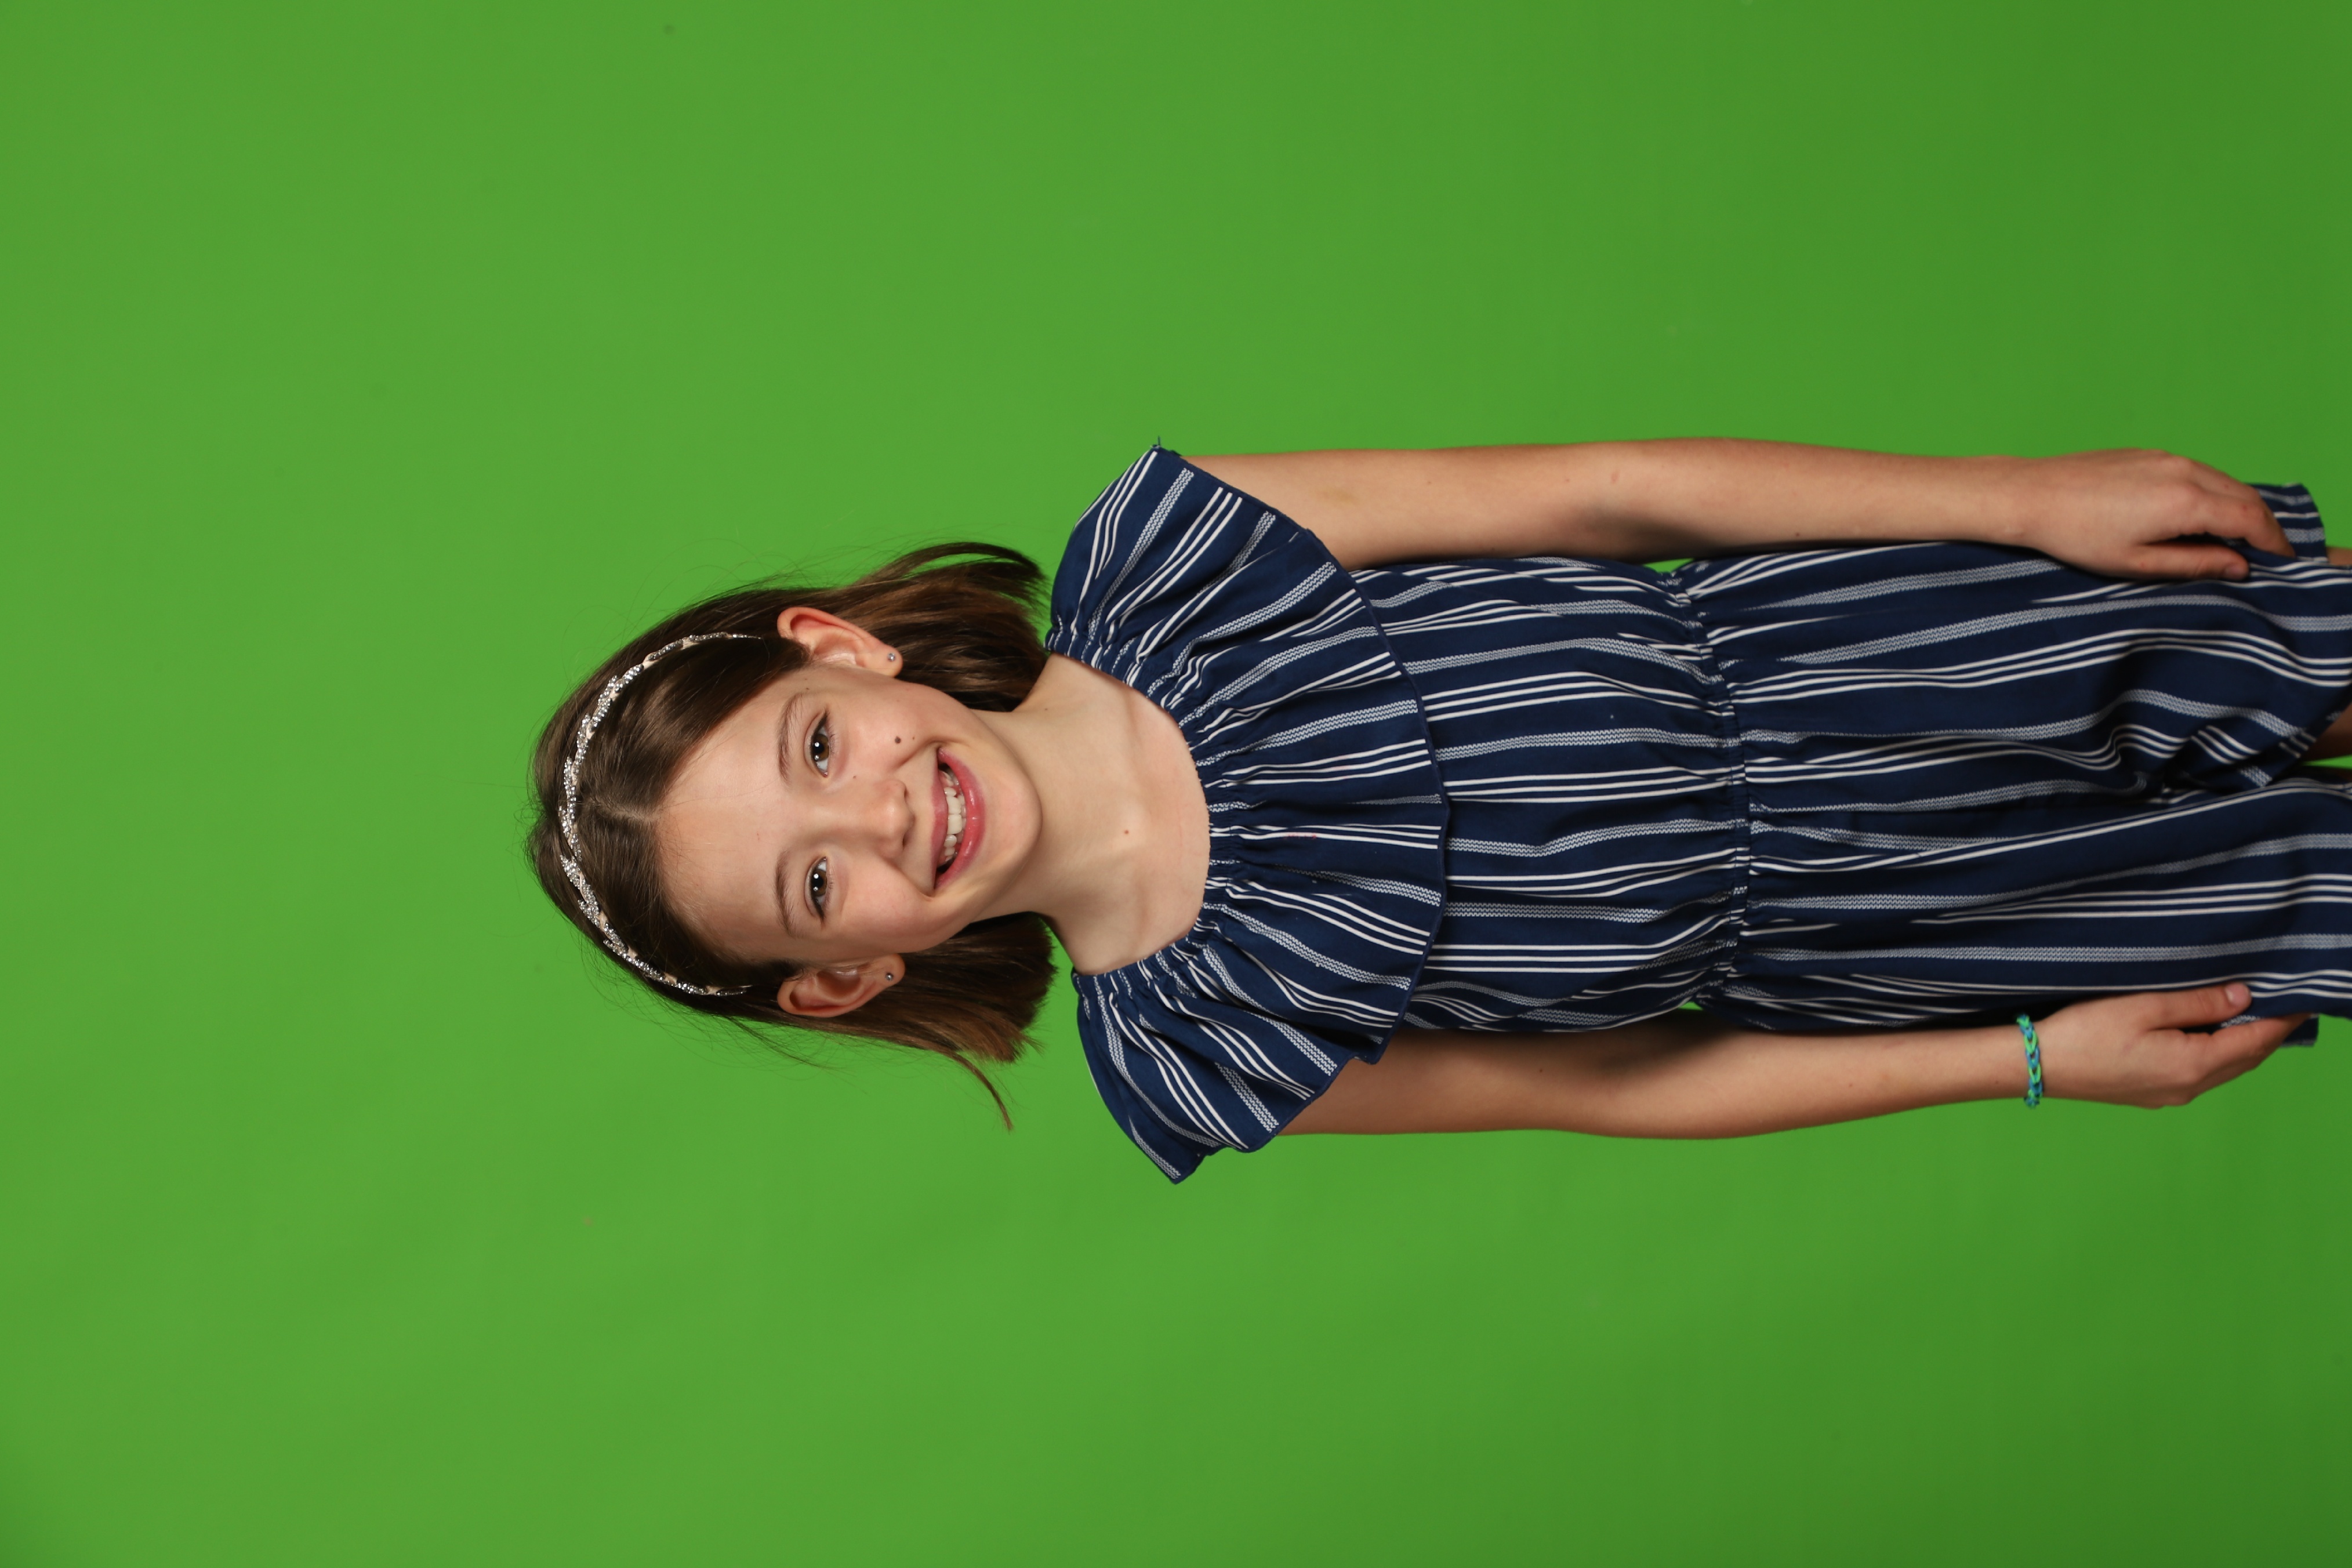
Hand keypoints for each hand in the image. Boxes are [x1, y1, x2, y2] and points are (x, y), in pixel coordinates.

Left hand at [2002, 450, 2293, 580]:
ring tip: (2238, 539)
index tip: (2282, 562)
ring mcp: (2168, 457)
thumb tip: (2238, 566)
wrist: (2032, 495)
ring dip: (2239, 508)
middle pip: (2246, 497)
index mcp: (2185, 501)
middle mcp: (2185, 471)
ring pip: (2224, 482)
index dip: (2273, 542)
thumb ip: (2195, 564)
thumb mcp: (2138, 563)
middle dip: (2262, 526)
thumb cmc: (2077, 535)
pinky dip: (2214, 494)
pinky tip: (2203, 515)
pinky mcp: (2151, 453)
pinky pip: (2199, 473)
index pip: (2251, 519)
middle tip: (2266, 554)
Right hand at [2032, 984, 2306, 1107]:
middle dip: (2269, 1033)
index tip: (2301, 999)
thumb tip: (2243, 998)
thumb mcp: (2143, 1007)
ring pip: (2225, 1069)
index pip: (2255, 1042)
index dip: (2282, 1020)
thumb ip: (2198, 1004)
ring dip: (2245, 1045)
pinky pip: (2203, 1074)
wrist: (2038, 1066)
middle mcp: (2189, 1087)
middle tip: (2284, 1004)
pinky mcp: (2153, 1095)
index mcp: (2193, 1065)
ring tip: (2253, 1015)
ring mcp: (2171, 1095)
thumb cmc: (2085, 1032)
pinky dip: (2220, 1054)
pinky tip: (2211, 1035)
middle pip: (2246, 1060)